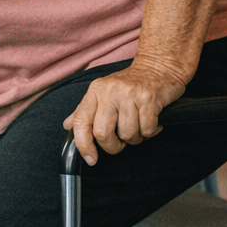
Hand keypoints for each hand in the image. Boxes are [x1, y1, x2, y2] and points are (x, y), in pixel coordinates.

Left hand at [61, 61, 187, 165]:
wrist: (159, 66)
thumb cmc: (130, 84)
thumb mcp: (103, 92)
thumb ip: (85, 110)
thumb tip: (67, 125)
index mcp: (95, 90)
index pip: (81, 121)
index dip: (83, 145)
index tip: (91, 159)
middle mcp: (109, 91)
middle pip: (102, 133)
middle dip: (113, 147)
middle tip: (121, 143)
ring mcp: (129, 94)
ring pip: (127, 134)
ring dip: (136, 138)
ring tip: (139, 126)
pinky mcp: (148, 98)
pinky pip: (147, 129)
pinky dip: (151, 131)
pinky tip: (152, 121)